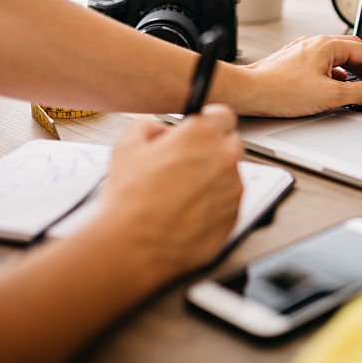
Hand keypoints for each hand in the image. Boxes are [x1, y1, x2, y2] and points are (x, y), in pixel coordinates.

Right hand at [93, 105, 242, 284]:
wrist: (135, 246)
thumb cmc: (131, 200)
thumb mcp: (127, 147)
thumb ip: (148, 127)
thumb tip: (158, 130)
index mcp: (203, 135)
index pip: (223, 115)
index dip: (209, 120)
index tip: (201, 127)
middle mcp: (225, 159)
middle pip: (230, 143)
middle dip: (212, 148)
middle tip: (186, 162)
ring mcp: (232, 190)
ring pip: (230, 175)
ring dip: (213, 178)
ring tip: (180, 193)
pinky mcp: (233, 217)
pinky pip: (228, 203)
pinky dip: (214, 204)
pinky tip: (187, 212)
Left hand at [235, 35, 361, 116]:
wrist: (248, 92)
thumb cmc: (280, 91)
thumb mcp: (329, 96)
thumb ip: (359, 93)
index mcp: (328, 46)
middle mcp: (317, 43)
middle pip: (355, 51)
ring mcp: (305, 50)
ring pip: (340, 57)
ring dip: (356, 71)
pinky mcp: (296, 61)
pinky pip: (326, 63)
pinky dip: (339, 74)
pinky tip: (338, 87)